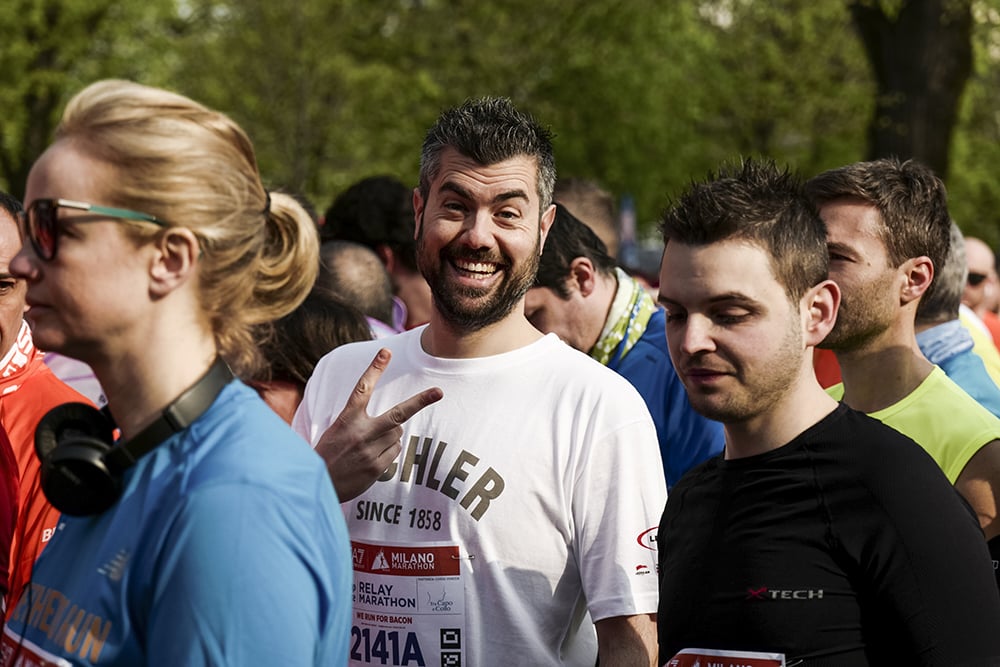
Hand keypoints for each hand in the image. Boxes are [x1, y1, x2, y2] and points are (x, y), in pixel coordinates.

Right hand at [316, 348, 442, 500]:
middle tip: (438, 392)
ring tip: (369, 445)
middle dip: (420, 402)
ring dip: (391, 436)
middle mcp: (360, 432)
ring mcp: (370, 450)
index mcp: (347, 418)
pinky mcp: (376, 467)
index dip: (375, 368)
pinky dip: (389, 452)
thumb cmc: (329, 453)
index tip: (386, 351)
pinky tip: (372, 458)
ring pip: (397, 434)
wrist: (319, 484)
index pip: (362, 388)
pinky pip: (395, 452)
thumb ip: (362, 421)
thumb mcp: (337, 430)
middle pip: (398, 414)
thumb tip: (397, 425)